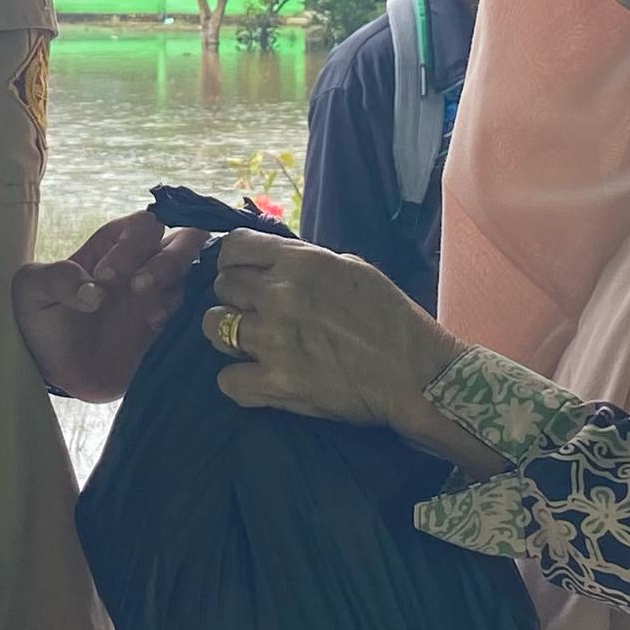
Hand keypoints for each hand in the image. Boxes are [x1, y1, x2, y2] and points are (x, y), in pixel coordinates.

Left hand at [12, 211, 203, 402]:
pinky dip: (189, 317)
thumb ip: (56, 279)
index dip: (132, 245)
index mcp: (114, 246)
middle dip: (170, 259)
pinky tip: (160, 333)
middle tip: (138, 287)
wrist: (55, 374)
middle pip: (187, 239)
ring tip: (149, 317)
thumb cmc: (42, 323)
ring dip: (177, 289)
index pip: (144, 225)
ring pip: (198, 275)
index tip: (104, 276)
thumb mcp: (32, 293)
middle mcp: (146, 266)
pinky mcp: (172, 330)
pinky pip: (198, 314)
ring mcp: (162, 298)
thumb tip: (93, 292)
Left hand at [205, 232, 484, 465]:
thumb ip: (306, 262)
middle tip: (256, 312)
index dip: (234, 260)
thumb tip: (274, 263)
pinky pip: (226, 380)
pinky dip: (239, 380)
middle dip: (235, 297)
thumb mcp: (352, 268)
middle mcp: (279, 296)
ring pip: (213, 328)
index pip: (233, 246)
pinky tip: (258, 378)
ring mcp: (272, 341)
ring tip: (253, 343)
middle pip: (221, 286)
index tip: (243, 273)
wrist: (416, 373)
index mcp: (300, 262)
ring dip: (230, 334)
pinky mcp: (275, 383)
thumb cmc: (392, 318)